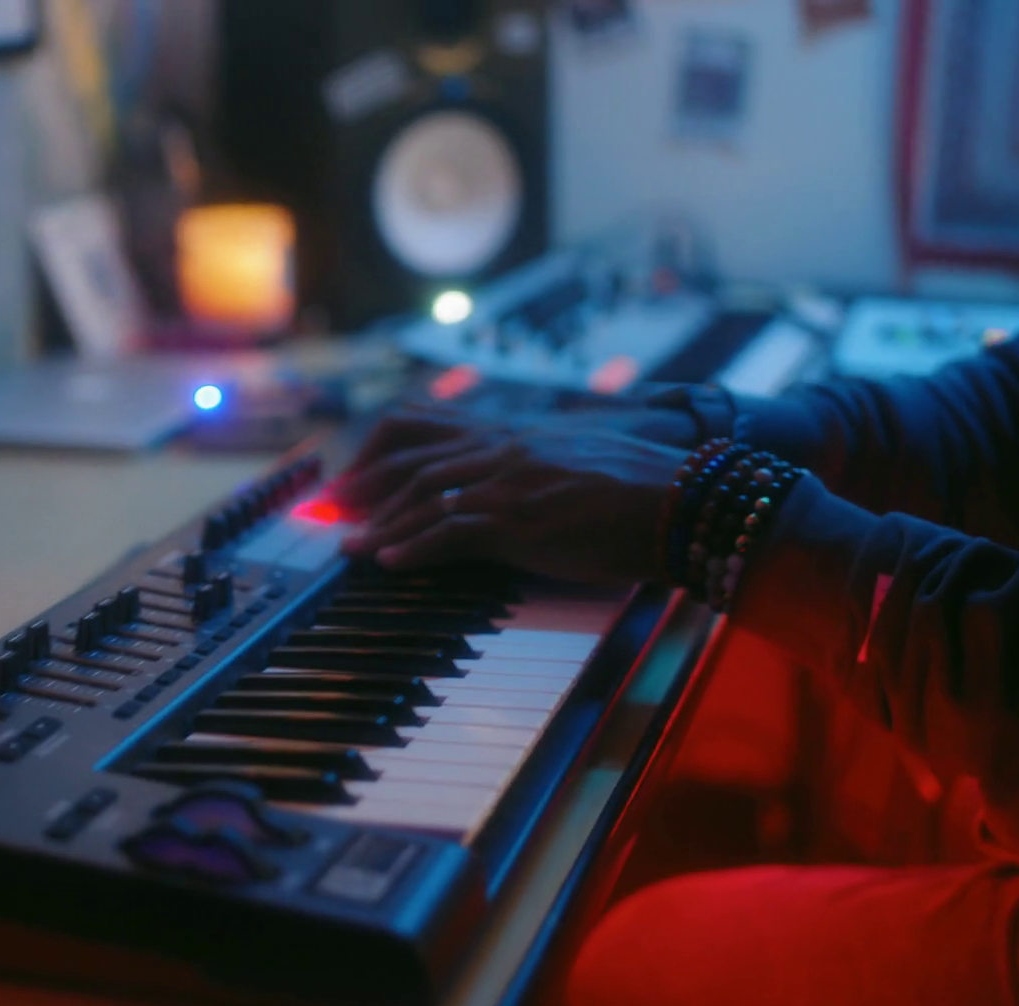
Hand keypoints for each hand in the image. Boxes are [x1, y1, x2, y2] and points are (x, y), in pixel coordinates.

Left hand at [338, 428, 690, 585]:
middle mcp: (505, 448)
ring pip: (426, 495)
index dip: (384, 454)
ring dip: (381, 524)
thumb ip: (532, 475)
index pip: (431, 431)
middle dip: (368, 487)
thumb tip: (503, 500)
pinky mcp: (521, 516)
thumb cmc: (640, 492)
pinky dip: (414, 547)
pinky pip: (452, 530)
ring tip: (351, 547)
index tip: (356, 476)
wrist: (683, 499)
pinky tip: (389, 562)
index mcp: (516, 434)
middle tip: (335, 512)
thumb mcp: (574, 470)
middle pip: (415, 461)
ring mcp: (510, 480)